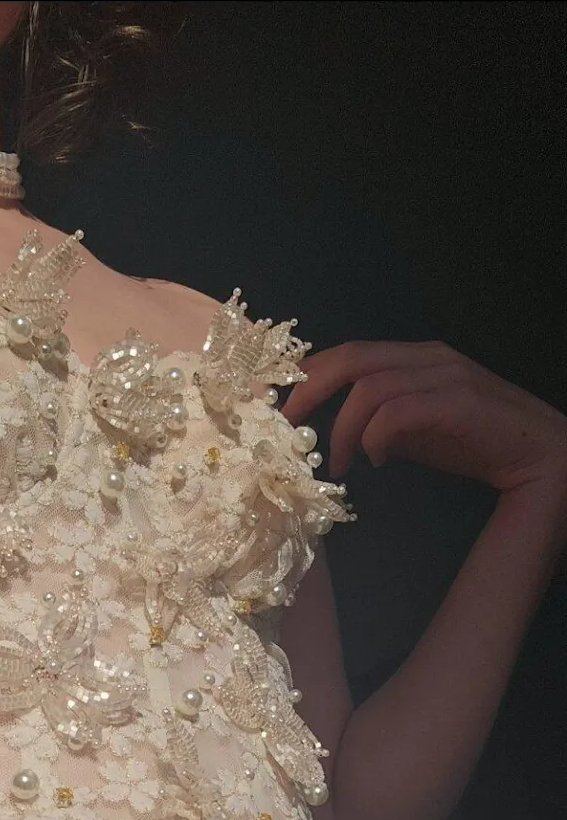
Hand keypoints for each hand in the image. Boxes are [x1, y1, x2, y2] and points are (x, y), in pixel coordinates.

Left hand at [282, 340, 566, 498]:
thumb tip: (339, 435)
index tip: (280, 409)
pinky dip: (376, 437)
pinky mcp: (460, 402)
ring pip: (371, 389)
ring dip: (343, 430)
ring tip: (338, 465)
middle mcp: (427, 357)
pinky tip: (374, 461)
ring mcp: (446, 376)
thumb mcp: (415, 432)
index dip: (307, 377)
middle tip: (286, 430)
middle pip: (350, 359)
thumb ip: (380, 423)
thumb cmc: (475, 442)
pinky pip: (399, 412)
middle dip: (309, 392)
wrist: (539, 454)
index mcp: (413, 358)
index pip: (348, 354)